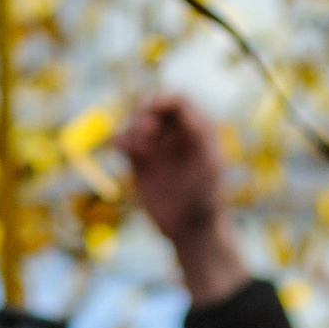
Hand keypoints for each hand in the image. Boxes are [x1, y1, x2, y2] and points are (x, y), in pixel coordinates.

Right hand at [115, 94, 247, 304]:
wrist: (191, 228)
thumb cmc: (207, 197)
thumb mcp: (209, 162)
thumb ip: (198, 130)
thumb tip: (179, 102)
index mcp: (197, 128)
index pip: (177, 100)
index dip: (162, 99)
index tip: (151, 109)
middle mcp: (175, 133)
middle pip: (152, 106)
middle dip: (143, 114)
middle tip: (146, 133)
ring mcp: (156, 146)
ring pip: (135, 122)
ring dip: (131, 128)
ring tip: (138, 149)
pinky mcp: (140, 161)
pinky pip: (124, 142)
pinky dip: (119, 141)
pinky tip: (122, 149)